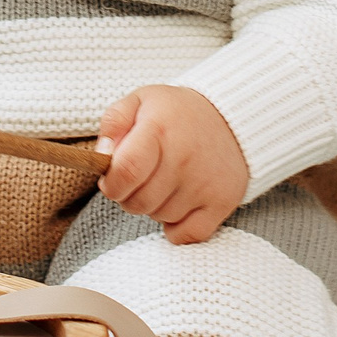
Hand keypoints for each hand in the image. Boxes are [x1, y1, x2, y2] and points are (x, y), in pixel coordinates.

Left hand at [95, 86, 248, 244]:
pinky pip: (187, 235)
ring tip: (166, 181)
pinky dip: (178, 227)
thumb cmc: (177, 113)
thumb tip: (103, 155)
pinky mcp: (223, 202)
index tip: (113, 179)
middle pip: (139, 202)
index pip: (125, 172)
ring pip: (160, 217)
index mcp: (159, 130)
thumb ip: (114, 122)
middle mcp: (184, 158)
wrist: (233, 118)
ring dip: (156, 206)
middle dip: (130, 195)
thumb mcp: (141, 101)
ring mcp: (205, 183)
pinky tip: (179, 203)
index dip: (111, 183)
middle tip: (142, 177)